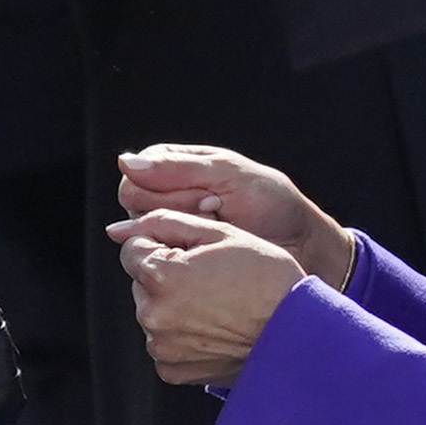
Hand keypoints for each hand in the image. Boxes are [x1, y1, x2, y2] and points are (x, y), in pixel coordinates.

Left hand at [109, 209, 305, 385]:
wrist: (296, 333)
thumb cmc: (266, 278)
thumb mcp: (220, 234)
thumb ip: (165, 222)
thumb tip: (119, 228)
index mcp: (160, 275)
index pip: (133, 247)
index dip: (164, 244)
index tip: (196, 254)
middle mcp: (152, 314)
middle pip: (142, 281)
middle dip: (168, 275)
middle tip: (213, 279)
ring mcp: (161, 346)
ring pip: (154, 310)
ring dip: (175, 304)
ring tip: (218, 305)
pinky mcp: (171, 369)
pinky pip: (165, 341)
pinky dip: (182, 333)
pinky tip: (214, 328)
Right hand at [116, 144, 350, 289]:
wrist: (301, 247)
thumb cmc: (272, 205)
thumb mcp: (229, 175)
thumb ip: (178, 168)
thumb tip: (124, 161)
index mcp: (175, 168)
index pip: (138, 175)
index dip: (167, 186)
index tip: (209, 194)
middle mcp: (166, 200)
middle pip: (135, 204)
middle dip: (180, 207)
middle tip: (217, 210)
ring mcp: (172, 232)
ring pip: (145, 233)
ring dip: (186, 230)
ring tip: (221, 228)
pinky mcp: (180, 262)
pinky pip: (160, 261)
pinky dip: (189, 255)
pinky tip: (214, 252)